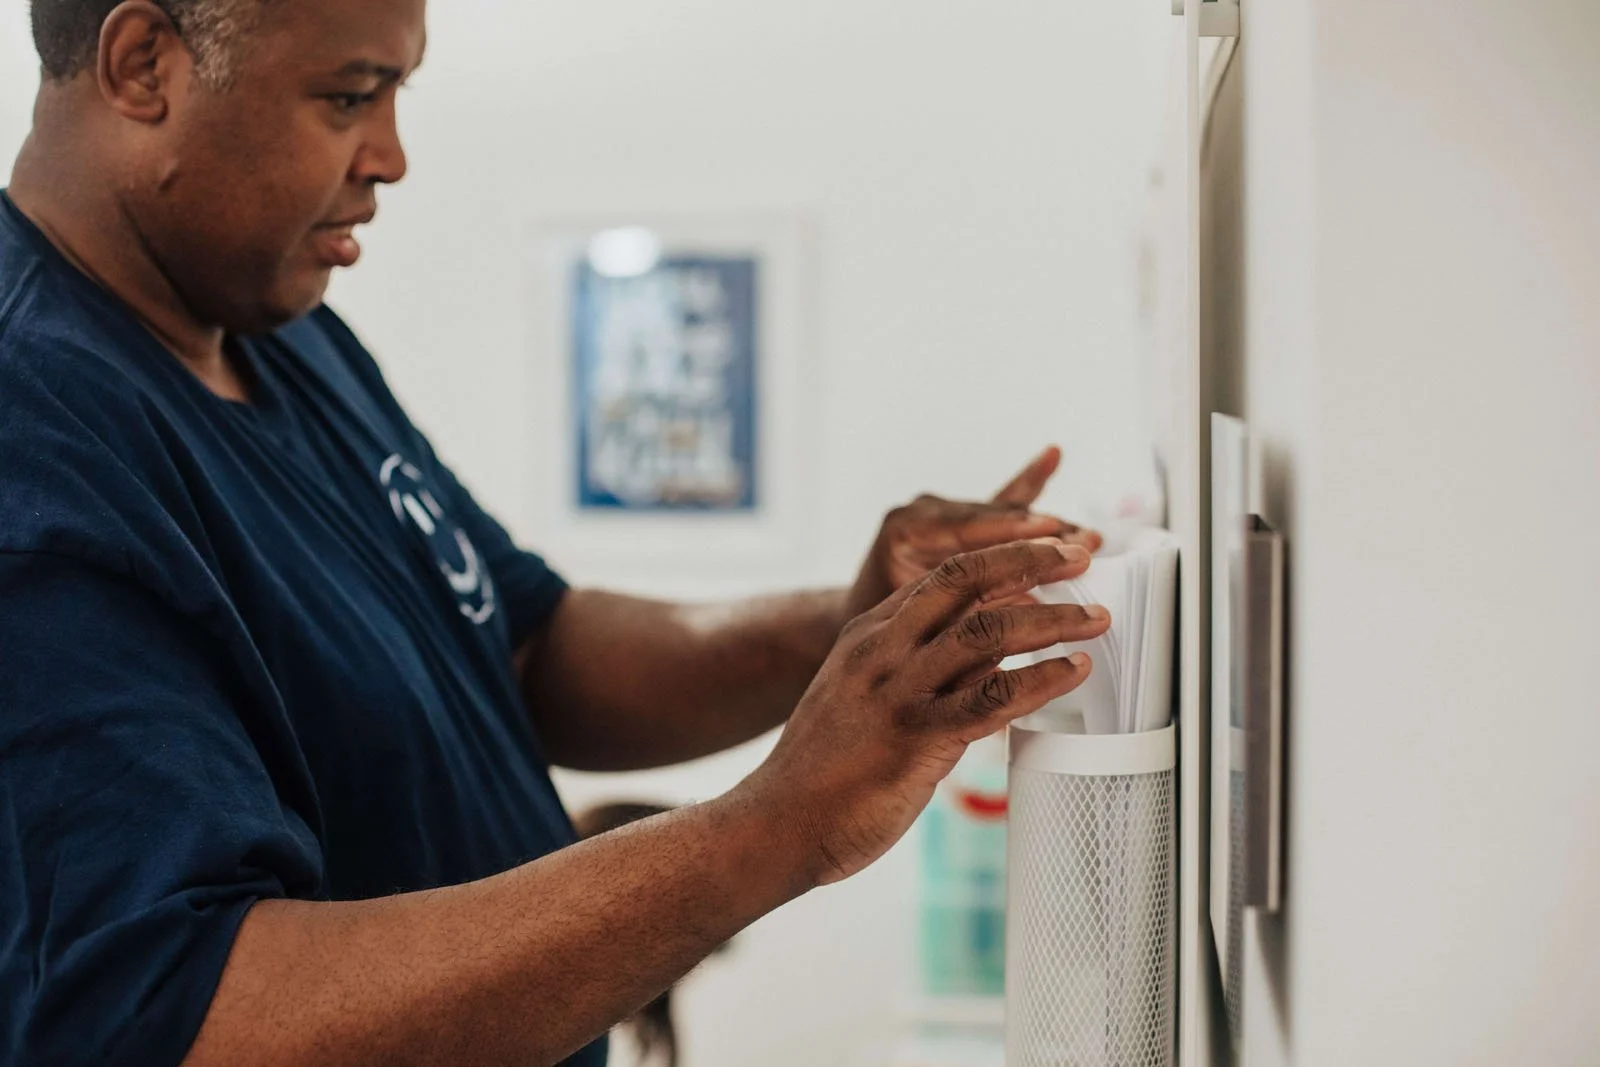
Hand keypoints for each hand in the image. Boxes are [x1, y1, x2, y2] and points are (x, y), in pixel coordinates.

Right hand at [745, 538, 1109, 885]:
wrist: (777, 823)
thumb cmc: (821, 770)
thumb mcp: (858, 695)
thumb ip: (912, 669)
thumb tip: (982, 659)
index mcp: (867, 634)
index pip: (943, 575)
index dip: (1001, 557)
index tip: (1045, 551)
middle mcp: (881, 650)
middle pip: (966, 580)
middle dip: (1030, 561)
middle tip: (1078, 556)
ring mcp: (897, 691)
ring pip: (987, 631)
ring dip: (1052, 619)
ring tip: (1094, 618)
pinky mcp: (915, 738)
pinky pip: (992, 699)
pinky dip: (1041, 680)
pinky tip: (1071, 671)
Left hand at [845, 446, 1102, 618]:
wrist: (865, 639)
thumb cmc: (885, 637)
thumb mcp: (920, 627)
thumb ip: (968, 614)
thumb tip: (1027, 606)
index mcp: (903, 531)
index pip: (971, 530)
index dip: (1019, 539)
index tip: (1058, 543)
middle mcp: (921, 512)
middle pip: (994, 518)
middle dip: (1044, 531)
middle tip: (1085, 542)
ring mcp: (939, 511)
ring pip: (1003, 514)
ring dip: (1049, 526)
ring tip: (1086, 534)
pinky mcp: (956, 519)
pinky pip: (999, 502)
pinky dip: (1029, 483)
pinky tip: (1051, 455)